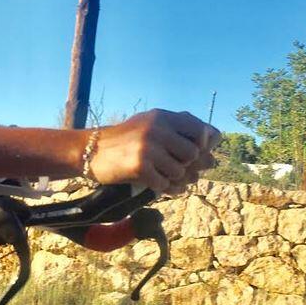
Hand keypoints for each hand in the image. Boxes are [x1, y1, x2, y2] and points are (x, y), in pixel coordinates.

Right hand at [88, 110, 220, 194]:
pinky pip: (165, 184)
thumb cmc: (126, 140)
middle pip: (194, 154)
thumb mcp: (151, 124)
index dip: (205, 145)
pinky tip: (156, 184)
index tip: (195, 154)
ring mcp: (148, 147)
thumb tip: (214, 142)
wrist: (91, 150)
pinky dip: (163, 188)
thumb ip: (180, 129)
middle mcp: (157, 128)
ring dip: (175, 179)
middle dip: (189, 166)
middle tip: (177, 170)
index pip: (202, 130)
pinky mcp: (139, 166)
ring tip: (164, 177)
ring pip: (181, 172)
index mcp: (163, 116)